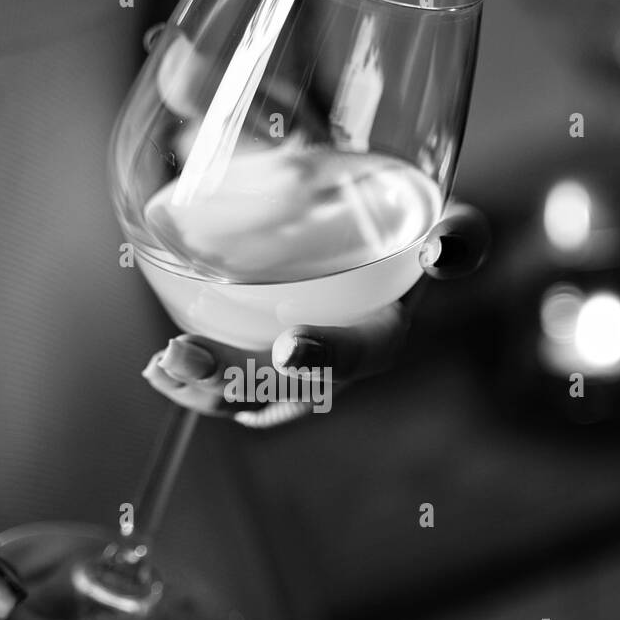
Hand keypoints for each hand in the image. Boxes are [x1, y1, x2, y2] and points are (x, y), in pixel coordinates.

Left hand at [141, 201, 488, 426]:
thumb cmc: (411, 229)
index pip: (360, 357)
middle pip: (284, 391)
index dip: (328, 356)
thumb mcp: (446, 225)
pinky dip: (194, 381)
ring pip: (246, 394)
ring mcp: (295, 368)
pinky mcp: (262, 358)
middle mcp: (336, 365)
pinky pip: (227, 383)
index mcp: (383, 337)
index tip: (289, 347)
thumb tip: (444, 248)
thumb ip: (459, 235)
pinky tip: (160, 368)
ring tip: (162, 364)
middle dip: (232, 383)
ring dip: (201, 387)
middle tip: (185, 357)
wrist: (375, 226)